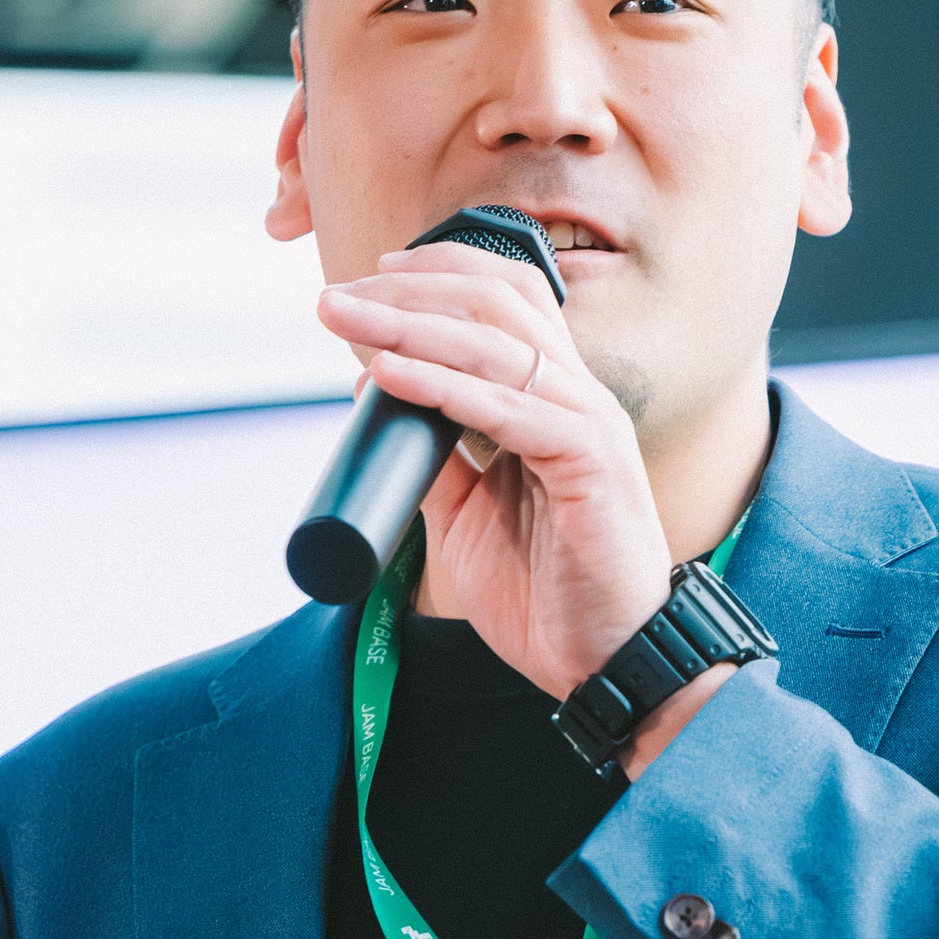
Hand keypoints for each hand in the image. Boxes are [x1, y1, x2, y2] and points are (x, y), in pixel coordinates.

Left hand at [317, 242, 672, 695]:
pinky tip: (388, 373)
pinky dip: (440, 386)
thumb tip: (376, 392)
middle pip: (496, 300)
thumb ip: (436, 453)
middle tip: (336, 296)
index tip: (367, 281)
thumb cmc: (547, 594)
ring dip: (408, 324)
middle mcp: (578, 395)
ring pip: (495, 342)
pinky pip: (507, 408)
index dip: (438, 274)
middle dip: (408, 289)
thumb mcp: (468, 512)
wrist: (603, 664)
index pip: (506, 296)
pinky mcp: (592, 462)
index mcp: (555, 397)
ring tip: (343, 317)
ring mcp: (589, 423)